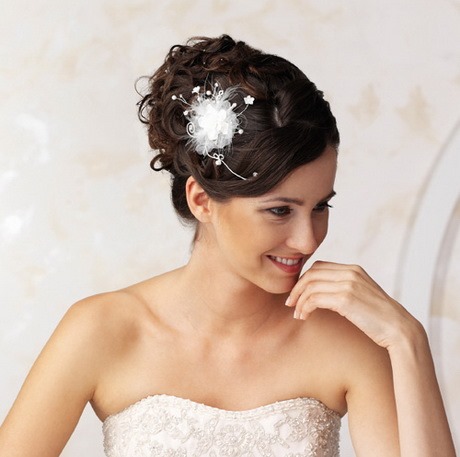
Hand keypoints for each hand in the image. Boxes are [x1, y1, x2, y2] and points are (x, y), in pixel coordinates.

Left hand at [285, 260, 417, 349]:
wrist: (399, 329)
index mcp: (353, 269)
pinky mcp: (345, 299)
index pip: (319, 266)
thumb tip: (320, 293)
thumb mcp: (361, 295)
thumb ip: (344, 288)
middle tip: (290, 303)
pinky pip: (314, 299)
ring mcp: (348, 284)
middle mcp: (350, 273)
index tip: (298, 294)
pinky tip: (304, 316)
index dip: (304, 279)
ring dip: (299, 300)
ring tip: (297, 314)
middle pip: (311, 273)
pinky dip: (304, 307)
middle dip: (297, 288)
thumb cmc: (379, 317)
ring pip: (310, 286)